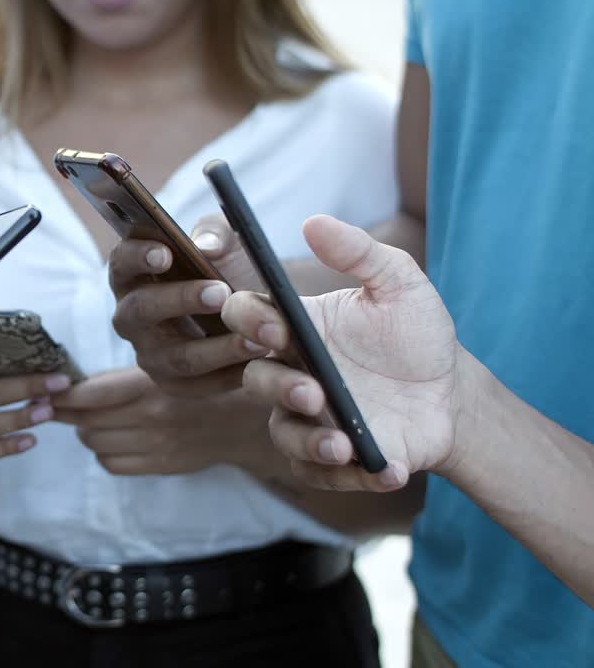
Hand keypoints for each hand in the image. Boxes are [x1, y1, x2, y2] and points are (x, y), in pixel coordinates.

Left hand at [52, 367, 267, 474]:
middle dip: (70, 413)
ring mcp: (156, 445)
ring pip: (95, 443)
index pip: (91, 394)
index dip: (63, 396)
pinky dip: (103, 452)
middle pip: (86, 421)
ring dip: (86, 431)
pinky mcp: (160, 465)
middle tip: (65, 405)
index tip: (47, 391)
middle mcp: (152, 416)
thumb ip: (121, 379)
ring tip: (94, 420)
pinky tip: (113, 439)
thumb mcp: (164, 369)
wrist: (242, 419)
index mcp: (151, 384)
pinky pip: (111, 464)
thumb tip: (71, 386)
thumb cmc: (196, 385)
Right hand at [108, 219, 267, 394]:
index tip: (166, 253)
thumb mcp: (226, 242)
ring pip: (178, 356)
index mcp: (132, 276)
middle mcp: (131, 317)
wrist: (249, 312)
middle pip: (142, 310)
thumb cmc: (225, 268)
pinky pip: (201, 385)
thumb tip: (207, 247)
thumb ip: (216, 233)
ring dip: (219, 347)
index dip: (137, 257)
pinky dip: (232, 374)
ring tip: (257, 338)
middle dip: (181, 300)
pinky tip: (260, 362)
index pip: (121, 263)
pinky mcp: (174, 384)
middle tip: (221, 292)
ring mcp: (149, 354)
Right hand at [221, 215, 460, 491]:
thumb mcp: (400, 284)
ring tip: (345, 444)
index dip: (248, 322)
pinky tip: (389, 468)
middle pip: (255, 380)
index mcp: (297, 328)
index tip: (275, 328)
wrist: (451, 395)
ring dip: (309, 442)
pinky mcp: (330, 458)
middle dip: (280, 388)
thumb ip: (360, 252)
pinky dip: (350, 477)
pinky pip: (318, 474)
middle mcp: (291, 373)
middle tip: (314, 392)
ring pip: (283, 433)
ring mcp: (308, 419)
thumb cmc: (415, 335)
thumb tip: (313, 221)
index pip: (247, 318)